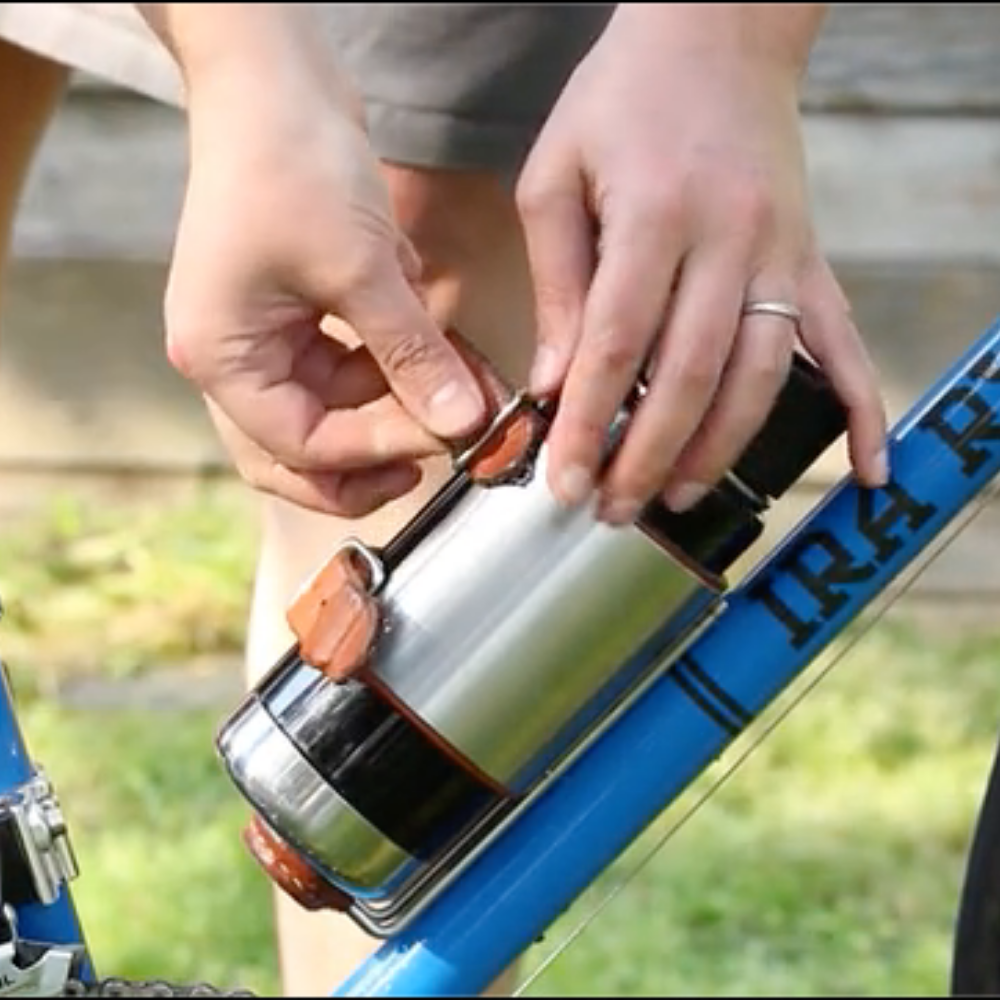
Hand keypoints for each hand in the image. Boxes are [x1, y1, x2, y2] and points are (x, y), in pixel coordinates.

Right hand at [156, 7, 486, 514]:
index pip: (301, 444)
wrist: (274, 78)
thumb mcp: (361, 270)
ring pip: (329, 409)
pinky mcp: (293, 312)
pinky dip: (387, 364)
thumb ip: (412, 355)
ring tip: (453, 390)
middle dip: (367, 459)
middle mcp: (231, 357)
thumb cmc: (294, 165)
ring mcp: (260, 335)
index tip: (449, 432)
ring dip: (390, 406)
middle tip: (432, 460)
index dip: (378, 448)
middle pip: (298, 449)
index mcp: (222, 358)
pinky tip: (429, 345)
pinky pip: (342, 365)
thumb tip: (464, 421)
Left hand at [516, 3, 887, 523]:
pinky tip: (864, 470)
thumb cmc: (620, 102)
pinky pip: (843, 343)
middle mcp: (727, 239)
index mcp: (652, 214)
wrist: (717, 32)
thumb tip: (555, 385)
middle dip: (646, 455)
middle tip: (611, 510)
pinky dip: (859, 410)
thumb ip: (558, 284)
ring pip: (758, 375)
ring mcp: (781, 252)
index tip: (564, 483)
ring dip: (720, 449)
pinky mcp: (810, 259)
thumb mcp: (556, 178)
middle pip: (688, 375)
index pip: (614, 346)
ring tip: (676, 497)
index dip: (588, 424)